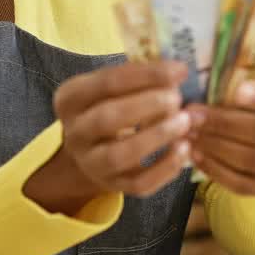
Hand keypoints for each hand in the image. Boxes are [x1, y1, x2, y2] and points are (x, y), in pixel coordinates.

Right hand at [26, 60, 193, 213]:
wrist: (92, 149)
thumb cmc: (108, 106)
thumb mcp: (111, 88)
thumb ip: (139, 78)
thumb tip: (178, 72)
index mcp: (70, 98)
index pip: (107, 82)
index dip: (145, 75)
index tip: (179, 70)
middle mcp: (74, 133)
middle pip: (107, 118)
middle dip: (146, 106)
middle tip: (177, 98)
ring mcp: (91, 163)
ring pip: (119, 155)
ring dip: (155, 137)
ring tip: (185, 121)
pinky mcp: (112, 185)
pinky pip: (138, 184)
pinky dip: (164, 169)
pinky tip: (183, 150)